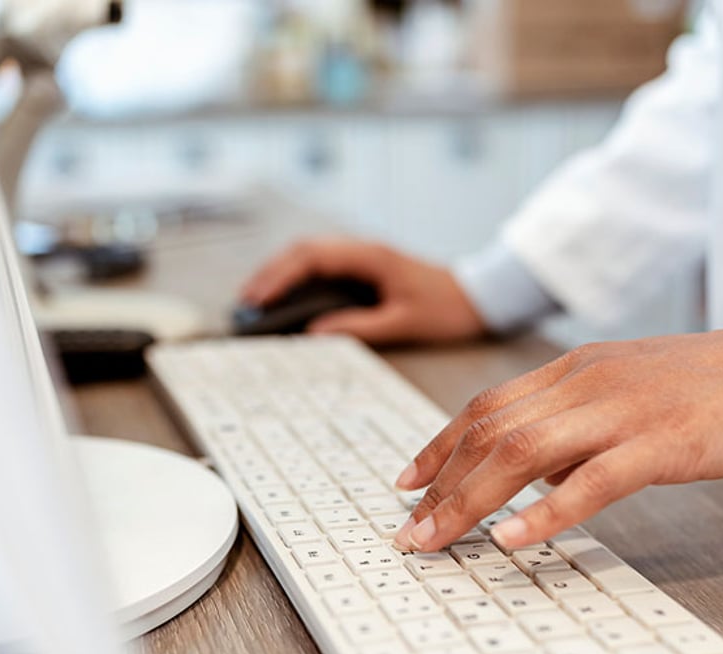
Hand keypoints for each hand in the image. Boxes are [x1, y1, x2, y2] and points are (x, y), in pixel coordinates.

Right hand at [239, 237, 485, 344]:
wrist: (478, 296)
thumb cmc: (446, 309)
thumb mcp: (403, 324)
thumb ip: (359, 327)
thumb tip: (314, 333)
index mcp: (370, 257)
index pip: (312, 258)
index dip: (280, 277)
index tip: (257, 300)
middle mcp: (362, 250)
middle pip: (303, 252)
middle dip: (270, 275)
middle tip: (244, 304)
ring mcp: (362, 256)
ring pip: (309, 256)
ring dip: (280, 275)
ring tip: (254, 302)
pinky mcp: (364, 268)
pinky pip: (321, 266)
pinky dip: (297, 279)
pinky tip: (284, 300)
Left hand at [392, 303, 722, 551]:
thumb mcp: (638, 389)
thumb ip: (584, 422)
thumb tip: (538, 469)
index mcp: (582, 367)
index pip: (489, 405)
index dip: (440, 444)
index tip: (407, 480)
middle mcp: (590, 381)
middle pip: (490, 430)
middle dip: (438, 483)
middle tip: (407, 529)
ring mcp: (625, 410)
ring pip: (523, 453)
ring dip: (469, 501)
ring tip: (434, 540)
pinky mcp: (666, 442)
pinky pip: (592, 481)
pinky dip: (544, 513)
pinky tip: (512, 540)